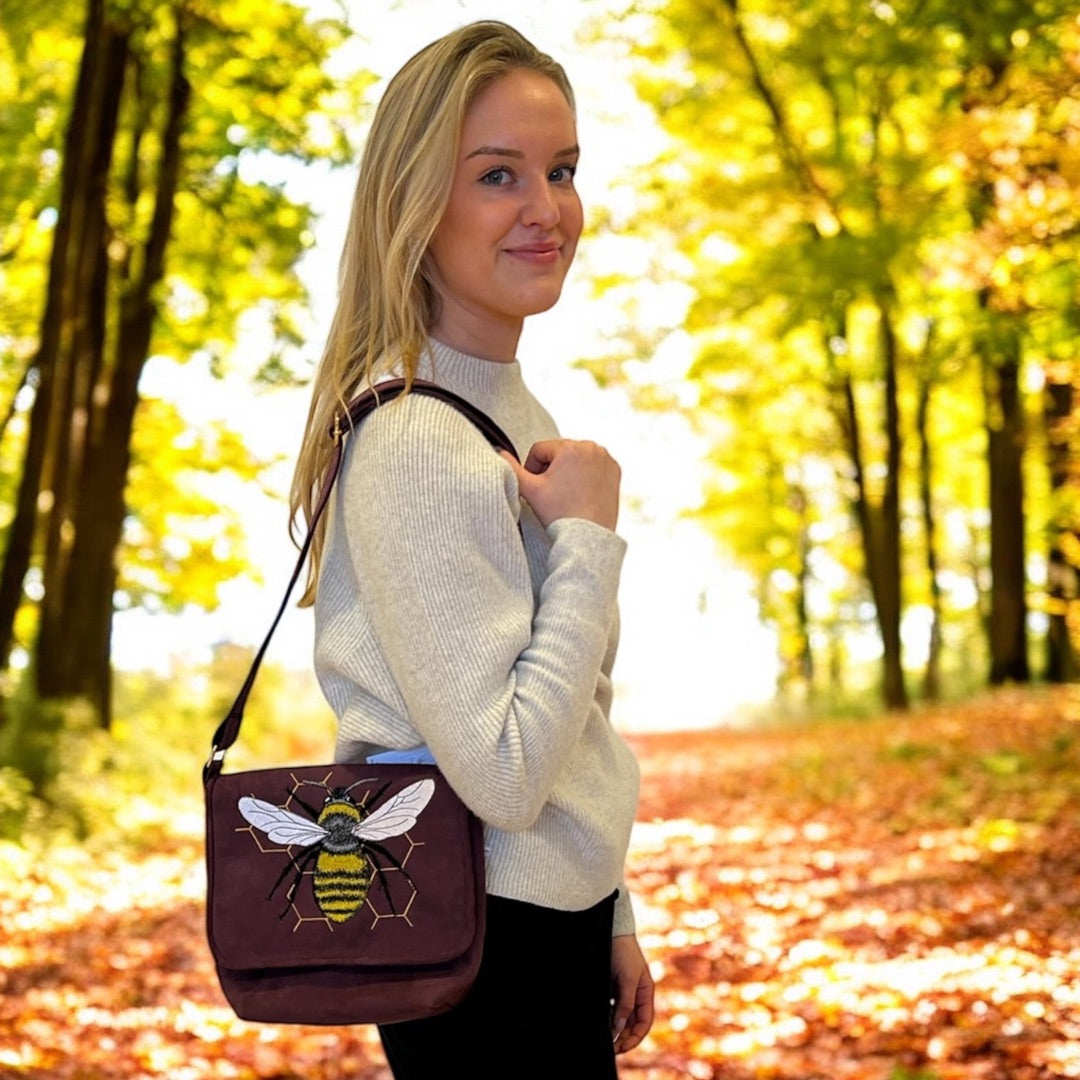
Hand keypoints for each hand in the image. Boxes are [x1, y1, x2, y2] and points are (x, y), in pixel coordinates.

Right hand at [501, 439, 620, 530]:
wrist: (588, 537)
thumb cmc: (559, 514)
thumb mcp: (530, 490)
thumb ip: (511, 468)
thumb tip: (499, 452)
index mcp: (571, 447)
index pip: (539, 450)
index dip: (532, 470)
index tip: (539, 490)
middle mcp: (592, 447)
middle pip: (558, 453)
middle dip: (551, 470)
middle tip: (553, 495)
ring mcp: (606, 458)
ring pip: (574, 459)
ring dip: (567, 471)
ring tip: (567, 495)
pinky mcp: (615, 471)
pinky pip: (591, 466)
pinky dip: (585, 476)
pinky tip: (581, 494)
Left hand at [610, 933, 653, 1053]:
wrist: (611, 932)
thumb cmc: (623, 952)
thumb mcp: (627, 979)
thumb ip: (625, 1004)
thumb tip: (619, 1028)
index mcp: (645, 992)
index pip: (644, 1022)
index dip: (635, 1037)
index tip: (622, 1047)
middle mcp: (636, 994)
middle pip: (632, 1023)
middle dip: (624, 1037)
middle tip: (611, 1048)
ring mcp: (623, 991)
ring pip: (621, 1018)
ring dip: (615, 1029)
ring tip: (605, 1039)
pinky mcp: (611, 988)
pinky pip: (611, 1008)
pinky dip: (608, 1018)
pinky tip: (600, 1023)